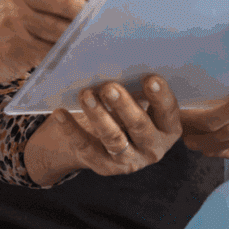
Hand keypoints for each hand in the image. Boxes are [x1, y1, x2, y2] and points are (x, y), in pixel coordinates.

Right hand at [0, 0, 97, 84]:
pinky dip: (68, 54)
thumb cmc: (8, 22)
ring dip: (83, 37)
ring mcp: (13, 17)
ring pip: (62, 27)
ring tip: (99, 41)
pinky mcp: (14, 43)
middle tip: (108, 23)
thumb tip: (102, 0)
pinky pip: (51, 49)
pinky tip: (78, 56)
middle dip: (91, 14)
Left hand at [24, 75, 182, 183]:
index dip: (161, 96)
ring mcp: (129, 161)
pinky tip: (60, 114)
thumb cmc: (129, 111)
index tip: (150, 78)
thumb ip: (137, 88)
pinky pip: (86, 147)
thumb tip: (122, 62)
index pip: (168, 113)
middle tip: (109, 87)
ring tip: (86, 95)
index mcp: (168, 129)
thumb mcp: (139, 102)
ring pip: (114, 139)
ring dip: (99, 116)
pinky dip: (71, 130)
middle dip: (124, 106)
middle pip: (140, 127)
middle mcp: (152, 149)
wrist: (108, 144)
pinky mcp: (104, 166)